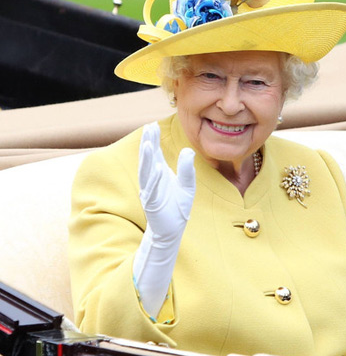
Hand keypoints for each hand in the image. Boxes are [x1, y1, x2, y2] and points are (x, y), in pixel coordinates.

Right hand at [138, 122, 195, 241]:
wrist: (171, 229)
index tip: (152, 125)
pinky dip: (153, 179)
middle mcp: (152, 180)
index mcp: (159, 174)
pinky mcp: (151, 203)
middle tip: (148, 128)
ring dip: (147, 159)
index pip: (155, 154)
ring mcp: (149, 191)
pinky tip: (156, 168)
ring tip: (149, 144)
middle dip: (148, 143)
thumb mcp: (187, 186)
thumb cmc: (177, 207)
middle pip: (149, 159)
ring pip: (147, 172)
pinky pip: (152, 189)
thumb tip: (188, 150)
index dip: (153, 140)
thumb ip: (187, 169)